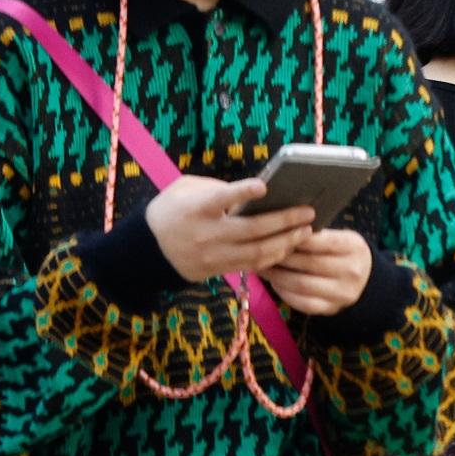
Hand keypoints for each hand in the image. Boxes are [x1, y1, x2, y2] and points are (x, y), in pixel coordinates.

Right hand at [144, 174, 314, 281]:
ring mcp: (213, 255)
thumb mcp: (184, 190)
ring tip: (306, 231)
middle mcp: (206, 233)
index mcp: (195, 209)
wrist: (146, 249)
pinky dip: (274, 256)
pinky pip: (252, 265)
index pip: (220, 199)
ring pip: (258, 251)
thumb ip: (215, 187)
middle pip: (252, 229)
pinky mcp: (218, 269)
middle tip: (309, 212)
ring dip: (286, 241)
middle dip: (285, 221)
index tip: (264, 186)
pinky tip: (289, 246)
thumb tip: (254, 191)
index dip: (242, 192)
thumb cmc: (170, 210)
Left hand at [265, 228, 373, 315]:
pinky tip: (275, 283)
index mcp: (354, 247)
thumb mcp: (340, 237)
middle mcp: (352, 271)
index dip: (294, 237)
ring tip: (262, 266)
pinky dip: (284, 292)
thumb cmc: (344, 253)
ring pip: (300, 283)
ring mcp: (342, 293)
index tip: (274, 232)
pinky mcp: (331, 308)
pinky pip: (301, 302)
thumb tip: (281, 229)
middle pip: (308, 263)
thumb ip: (317, 235)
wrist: (366, 279)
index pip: (320, 241)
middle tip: (260, 250)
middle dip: (281, 256)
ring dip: (276, 275)